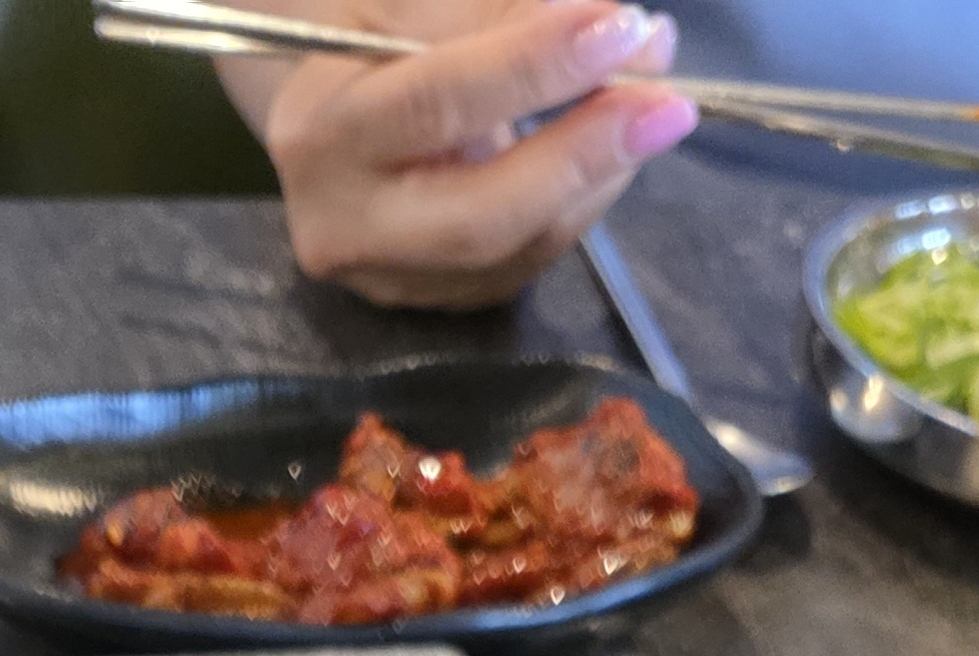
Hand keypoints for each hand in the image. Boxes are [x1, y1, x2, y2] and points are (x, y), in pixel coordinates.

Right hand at [223, 0, 695, 307]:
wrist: (311, 99)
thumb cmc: (361, 26)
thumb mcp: (407, 0)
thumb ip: (493, 9)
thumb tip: (610, 26)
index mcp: (322, 129)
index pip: (440, 100)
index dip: (536, 65)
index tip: (621, 26)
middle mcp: (343, 223)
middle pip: (482, 212)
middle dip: (585, 150)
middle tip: (667, 98)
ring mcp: (388, 279)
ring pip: (517, 247)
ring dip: (601, 174)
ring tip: (653, 101)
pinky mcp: (432, 304)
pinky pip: (526, 263)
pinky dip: (581, 202)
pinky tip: (611, 148)